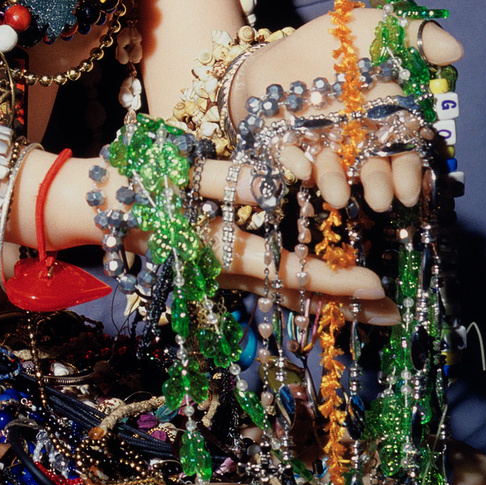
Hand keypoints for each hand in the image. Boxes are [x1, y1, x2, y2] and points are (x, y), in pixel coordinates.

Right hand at [122, 197, 400, 326]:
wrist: (85, 207)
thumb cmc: (132, 182)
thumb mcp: (178, 173)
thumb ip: (231, 180)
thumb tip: (287, 181)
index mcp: (218, 249)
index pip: (288, 271)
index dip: (335, 280)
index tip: (378, 284)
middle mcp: (224, 271)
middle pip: (296, 295)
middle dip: (348, 304)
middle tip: (400, 311)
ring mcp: (219, 277)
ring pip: (286, 297)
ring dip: (333, 305)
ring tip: (380, 311)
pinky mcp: (216, 271)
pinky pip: (267, 290)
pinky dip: (304, 295)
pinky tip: (335, 297)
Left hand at [234, 7, 464, 213]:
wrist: (288, 42)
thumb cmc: (342, 39)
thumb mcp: (380, 27)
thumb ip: (418, 37)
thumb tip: (456, 51)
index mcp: (384, 118)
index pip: (402, 151)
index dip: (408, 172)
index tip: (409, 189)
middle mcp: (354, 139)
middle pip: (370, 168)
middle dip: (376, 185)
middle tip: (379, 199)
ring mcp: (319, 142)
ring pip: (331, 170)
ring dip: (336, 183)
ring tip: (339, 195)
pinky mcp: (284, 139)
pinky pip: (289, 155)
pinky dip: (294, 163)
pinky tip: (301, 169)